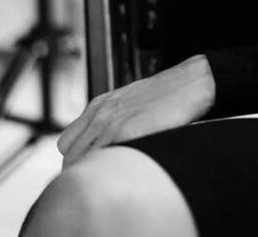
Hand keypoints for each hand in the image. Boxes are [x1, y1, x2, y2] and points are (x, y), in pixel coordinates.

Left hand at [57, 55, 215, 167]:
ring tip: (113, 177)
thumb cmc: (165, 94)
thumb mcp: (130, 101)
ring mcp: (111, 122)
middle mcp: (100, 113)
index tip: (89, 169)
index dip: (76, 159)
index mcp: (98, 105)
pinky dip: (108, 172)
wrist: (191, 81)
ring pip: (82, 162)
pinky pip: (102, 161)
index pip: (66, 144)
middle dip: (81, 170)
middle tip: (101, 177)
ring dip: (93, 173)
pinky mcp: (126, 131)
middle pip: (70, 156)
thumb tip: (103, 142)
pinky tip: (124, 172)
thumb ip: (112, 118)